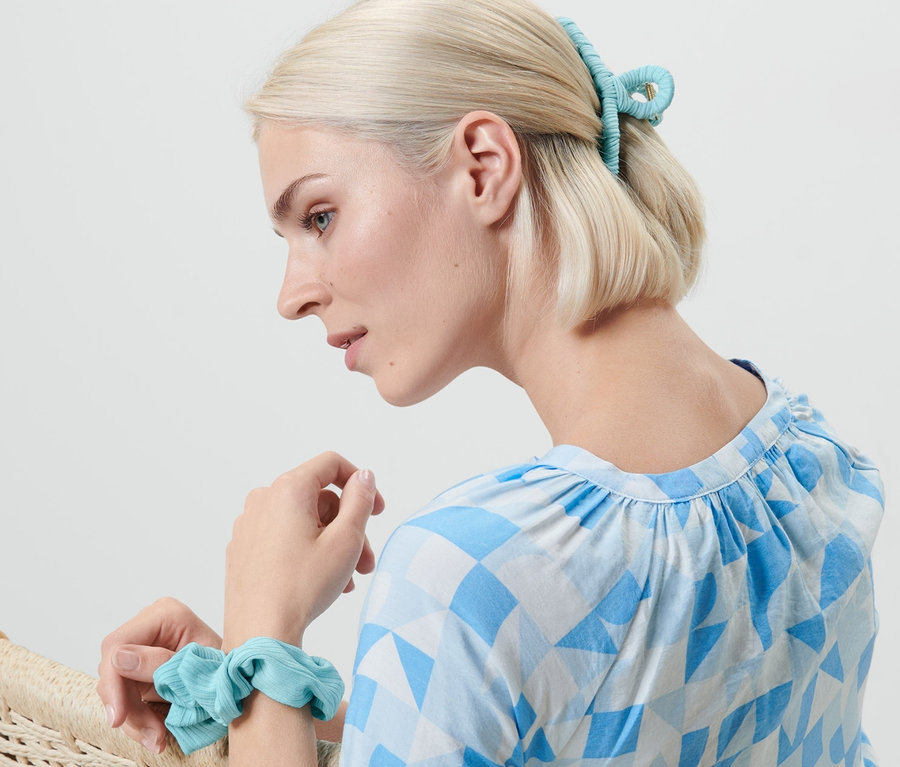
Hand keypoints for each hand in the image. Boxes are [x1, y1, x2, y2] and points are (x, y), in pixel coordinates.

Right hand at [97, 597, 221, 753]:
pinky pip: (127, 696)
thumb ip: (161, 664)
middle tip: (152, 735)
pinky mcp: (144, 668)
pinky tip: (156, 733)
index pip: (118, 644)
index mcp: (166, 615)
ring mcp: (145, 647)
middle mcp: (151, 626)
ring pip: (117, 687)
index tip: (119, 717)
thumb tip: (118, 659)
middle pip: (113, 669)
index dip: (113, 682)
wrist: (244, 680)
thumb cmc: (232, 670)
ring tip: (158, 738)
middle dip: (128, 707)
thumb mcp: (201, 670)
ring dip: (134, 718)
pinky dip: (138, 719)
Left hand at [224, 451, 382, 650]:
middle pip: (319, 498)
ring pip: (303, 521)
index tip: (376, 509)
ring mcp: (249, 524)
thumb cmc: (302, 586)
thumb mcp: (346, 539)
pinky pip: (283, 537)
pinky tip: (321, 580)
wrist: (260, 632)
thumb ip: (360, 499)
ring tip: (347, 578)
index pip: (331, 464)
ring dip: (331, 543)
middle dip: (348, 525)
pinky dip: (306, 550)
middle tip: (365, 559)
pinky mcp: (243, 548)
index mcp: (288, 489)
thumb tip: (363, 477)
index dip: (360, 482)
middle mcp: (264, 499)